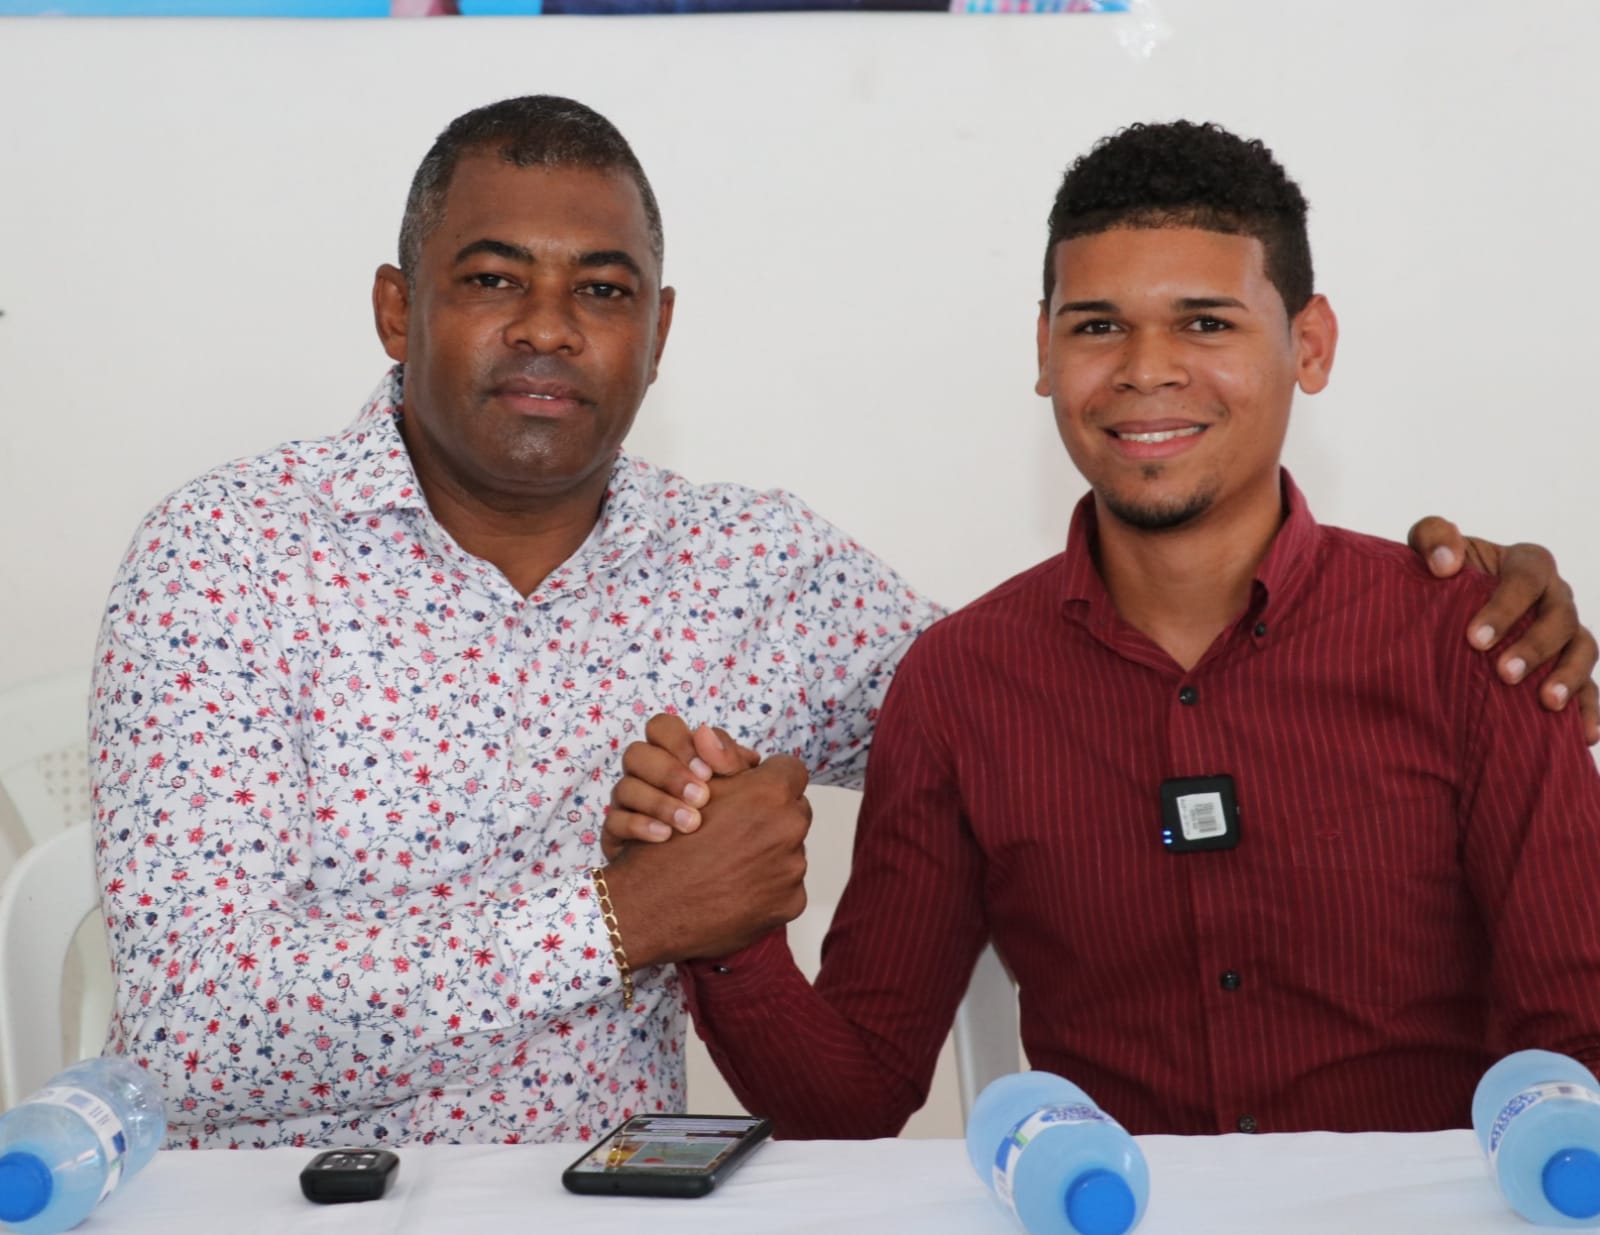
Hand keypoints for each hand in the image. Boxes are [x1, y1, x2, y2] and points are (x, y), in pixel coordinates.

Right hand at [600, 754, 811, 966]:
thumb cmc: (667, 846)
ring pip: (790, 849)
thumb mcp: (693, 791)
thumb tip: (749, 754)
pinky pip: (785, 886)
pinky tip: (735, 888)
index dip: (769, 779)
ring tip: (731, 863)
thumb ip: (726, 764)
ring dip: (768, 852)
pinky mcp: (790, 903)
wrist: (650, 910)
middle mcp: (789, 828)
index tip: (753, 792)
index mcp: (770, 793)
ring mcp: (792, 869)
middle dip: (771, 816)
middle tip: (737, 829)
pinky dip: (766, 886)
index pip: (791, 770)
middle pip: (794, 811)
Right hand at [603, 715, 758, 857]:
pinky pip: (615, 822)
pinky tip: (665, 837)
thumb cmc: (726, 813)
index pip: (661, 727)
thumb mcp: (738, 786)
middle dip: (669, 774)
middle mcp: (643, 771)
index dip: (679, 742)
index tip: (707, 771)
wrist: (712, 861)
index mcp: (671, 752)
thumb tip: (705, 734)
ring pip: (625, 787)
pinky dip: (640, 826)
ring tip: (690, 823)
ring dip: (659, 803)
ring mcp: (626, 800)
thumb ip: (728, 759)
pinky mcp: (616, 831)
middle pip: (637, 753)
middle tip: (701, 797)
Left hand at [1408, 517, 1598, 743]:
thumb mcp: (1428, 548)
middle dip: (1534, 647)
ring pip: (1583, 650)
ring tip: (1546, 703)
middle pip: (1560, 618)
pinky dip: (1589, 709)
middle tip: (1504, 673)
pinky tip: (1583, 735)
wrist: (1446, 607)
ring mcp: (1566, 632)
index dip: (1505, 607)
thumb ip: (1433, 538)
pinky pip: (1590, 688)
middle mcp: (1555, 596)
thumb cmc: (1440, 574)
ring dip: (1569, 677)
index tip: (1474, 638)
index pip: (1527, 578)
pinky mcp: (1566, 666)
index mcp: (1527, 564)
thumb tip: (1444, 564)